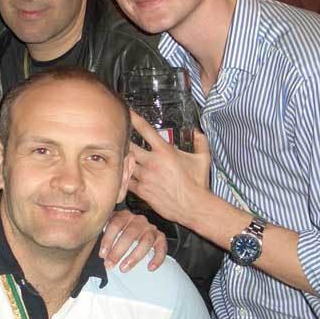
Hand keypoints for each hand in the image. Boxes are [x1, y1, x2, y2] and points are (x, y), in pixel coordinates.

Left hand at [99, 210, 167, 272]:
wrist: (135, 232)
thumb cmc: (117, 233)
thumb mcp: (109, 229)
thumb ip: (101, 231)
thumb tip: (87, 242)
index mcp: (124, 215)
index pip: (115, 224)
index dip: (108, 240)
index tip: (102, 255)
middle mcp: (138, 220)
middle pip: (130, 234)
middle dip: (118, 251)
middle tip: (109, 265)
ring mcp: (150, 228)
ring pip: (146, 241)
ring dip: (135, 256)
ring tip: (123, 269)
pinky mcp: (160, 237)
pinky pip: (162, 247)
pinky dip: (158, 258)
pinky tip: (150, 268)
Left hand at [127, 111, 211, 225]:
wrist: (194, 206)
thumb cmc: (198, 184)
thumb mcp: (203, 159)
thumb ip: (201, 142)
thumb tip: (198, 132)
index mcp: (165, 151)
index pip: (145, 130)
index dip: (134, 118)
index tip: (127, 112)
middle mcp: (153, 162)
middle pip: (129, 145)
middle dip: (122, 140)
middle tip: (116, 135)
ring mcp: (145, 177)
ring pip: (126, 163)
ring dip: (123, 159)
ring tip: (116, 155)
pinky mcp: (142, 190)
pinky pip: (127, 180)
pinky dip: (124, 176)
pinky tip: (123, 174)